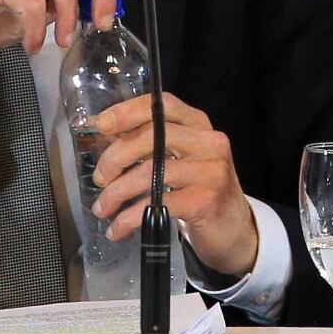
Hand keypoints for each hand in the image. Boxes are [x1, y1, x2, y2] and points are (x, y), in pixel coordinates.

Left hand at [90, 92, 258, 276]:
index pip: (162, 105)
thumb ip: (148, 143)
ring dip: (116, 192)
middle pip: (151, 136)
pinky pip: (158, 204)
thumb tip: (100, 131)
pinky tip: (117, 229)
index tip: (101, 124)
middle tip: (100, 178)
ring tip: (102, 208)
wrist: (233, 229)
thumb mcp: (178, 158)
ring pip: (150, 172)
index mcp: (198, 124)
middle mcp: (209, 142)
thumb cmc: (197, 189)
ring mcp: (211, 171)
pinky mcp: (207, 201)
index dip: (128, 111)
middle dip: (115, 157)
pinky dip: (129, 218)